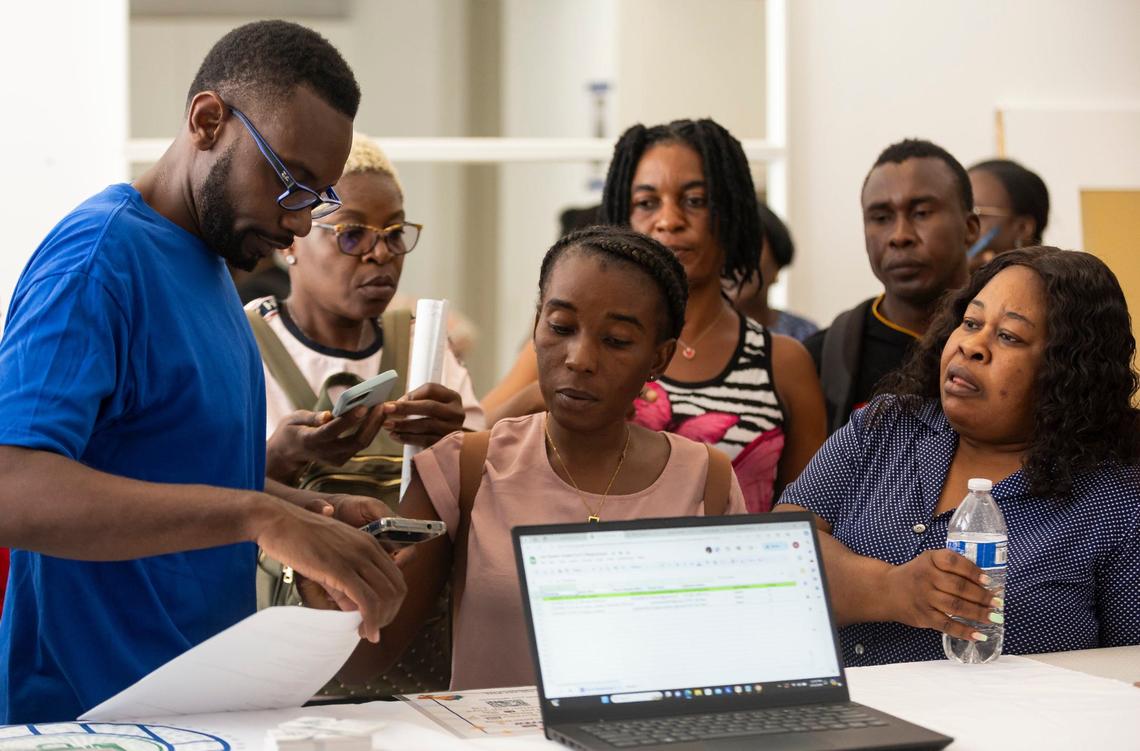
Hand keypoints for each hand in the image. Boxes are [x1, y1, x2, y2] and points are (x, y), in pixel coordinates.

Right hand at [255, 499, 406, 641]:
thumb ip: (343, 584)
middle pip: (396, 589)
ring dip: (381, 620)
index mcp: (368, 543)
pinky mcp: (341, 569)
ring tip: (367, 633)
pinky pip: (367, 600)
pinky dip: (371, 620)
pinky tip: (365, 631)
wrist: (277, 520)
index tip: (379, 617)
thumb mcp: (329, 558)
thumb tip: (354, 610)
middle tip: (373, 629)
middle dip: (389, 614)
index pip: (395, 577)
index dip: (392, 602)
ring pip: (385, 596)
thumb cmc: (297, 537)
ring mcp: (356, 558)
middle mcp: (368, 549)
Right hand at [265, 407, 385, 482]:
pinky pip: (360, 444)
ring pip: (362, 444)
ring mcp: (336, 459)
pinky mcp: (343, 459)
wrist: (288, 452)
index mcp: (310, 441)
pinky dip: (371, 429)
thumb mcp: (293, 419)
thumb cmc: (291, 430)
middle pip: (356, 442)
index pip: (333, 431)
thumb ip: (311, 418)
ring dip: (375, 425)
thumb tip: (328, 415)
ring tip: (384, 406)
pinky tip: (377, 415)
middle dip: (372, 423)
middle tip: (382, 404)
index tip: (364, 406)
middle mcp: (326, 453)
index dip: (349, 420)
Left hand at [381, 383, 464, 447]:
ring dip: (404, 425)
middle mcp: (456, 412)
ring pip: (427, 425)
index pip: (431, 389)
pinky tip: (396, 436)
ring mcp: (453, 429)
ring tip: (388, 425)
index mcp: (453, 397)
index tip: (394, 401)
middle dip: (405, 408)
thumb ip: (416, 400)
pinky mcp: (447, 444)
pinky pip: (425, 440)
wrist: (452, 445)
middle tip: (387, 409)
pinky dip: (408, 438)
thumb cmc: (436, 420)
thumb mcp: (432, 404)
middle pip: (429, 407)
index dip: (411, 394)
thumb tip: (396, 404)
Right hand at [882, 549, 999, 641]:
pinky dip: (964, 631)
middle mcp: (926, 577)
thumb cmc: (915, 574)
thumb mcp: (928, 561)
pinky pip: (947, 625)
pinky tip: (978, 635)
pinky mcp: (923, 616)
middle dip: (982, 596)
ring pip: (955, 606)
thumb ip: (952, 566)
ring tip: (993, 617)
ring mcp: (924, 598)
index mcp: (930, 560)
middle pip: (958, 587)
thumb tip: (986, 581)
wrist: (886, 590)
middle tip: (997, 602)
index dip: (973, 571)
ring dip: (978, 613)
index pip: (954, 562)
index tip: (988, 580)